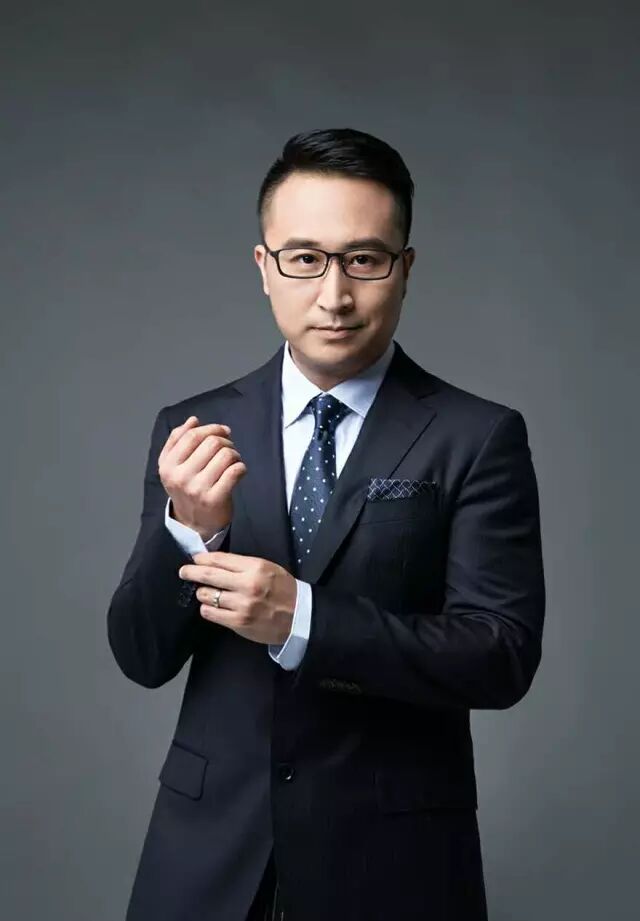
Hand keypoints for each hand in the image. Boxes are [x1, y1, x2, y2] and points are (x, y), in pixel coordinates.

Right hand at [159, 415, 246, 540]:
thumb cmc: (187, 489)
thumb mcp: (173, 465)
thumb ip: (178, 440)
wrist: (194, 524)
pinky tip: (238, 472)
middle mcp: (180, 477)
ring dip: (235, 454)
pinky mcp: (215, 499)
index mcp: (168, 466)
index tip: (223, 431)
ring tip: (233, 462)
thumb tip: (193, 420)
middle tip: (229, 449)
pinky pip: (235, 471)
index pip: (192, 436)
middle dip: (226, 441)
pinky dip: (241, 467)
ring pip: (226, 455)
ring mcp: (197, 489)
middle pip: (211, 443)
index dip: (211, 428)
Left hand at [178, 551, 296, 645]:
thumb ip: (242, 565)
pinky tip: (211, 606)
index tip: (195, 559)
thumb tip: (215, 562)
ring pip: (206, 595)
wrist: (299, 616)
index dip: (203, 558)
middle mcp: (247, 585)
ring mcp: (241, 605)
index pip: (220, 559)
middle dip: (192, 572)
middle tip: (184, 571)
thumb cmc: (283, 589)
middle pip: (209, 575)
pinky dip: (207, 608)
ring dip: (201, 592)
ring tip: (204, 592)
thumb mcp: (267, 568)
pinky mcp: (238, 622)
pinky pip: (211, 613)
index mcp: (255, 567)